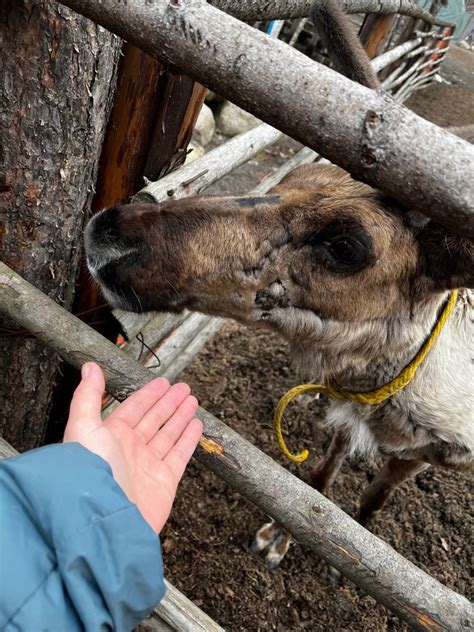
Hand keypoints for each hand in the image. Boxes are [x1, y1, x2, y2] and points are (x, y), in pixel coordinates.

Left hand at [64, 362, 202, 532]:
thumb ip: (88, 396)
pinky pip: (180, 455)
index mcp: (110, 436)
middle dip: (169, 403)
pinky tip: (196, 426)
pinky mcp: (164, 482)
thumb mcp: (84, 427)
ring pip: (169, 434)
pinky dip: (189, 440)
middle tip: (184, 388)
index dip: (149, 395)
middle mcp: (130, 450)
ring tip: (192, 401)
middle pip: (154, 419)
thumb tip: (90, 367)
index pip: (134, 408)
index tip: (162, 383)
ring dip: (180, 417)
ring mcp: (148, 466)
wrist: (104, 518)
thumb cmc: (89, 475)